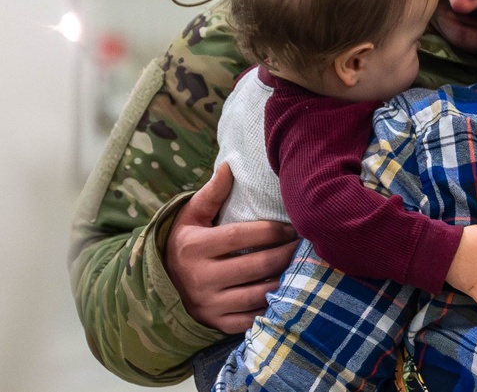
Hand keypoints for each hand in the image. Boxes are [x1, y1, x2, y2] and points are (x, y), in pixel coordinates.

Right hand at [164, 162, 299, 332]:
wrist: (158, 286)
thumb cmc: (184, 243)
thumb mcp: (190, 217)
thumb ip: (211, 194)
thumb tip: (229, 166)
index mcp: (194, 247)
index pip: (241, 236)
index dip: (272, 231)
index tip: (293, 227)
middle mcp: (200, 278)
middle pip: (257, 265)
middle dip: (286, 254)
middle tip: (305, 245)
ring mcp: (209, 304)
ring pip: (259, 293)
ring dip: (285, 280)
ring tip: (301, 266)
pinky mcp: (217, 323)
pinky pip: (253, 318)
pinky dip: (273, 307)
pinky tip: (287, 292)